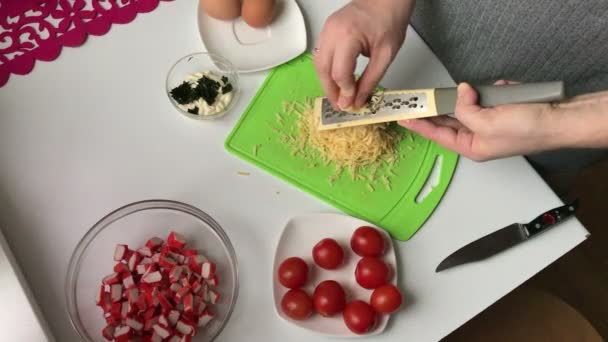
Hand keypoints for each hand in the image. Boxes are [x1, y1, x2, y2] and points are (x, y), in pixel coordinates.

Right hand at [314, 0, 412, 109]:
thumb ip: (370, 81)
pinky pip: (321, 55)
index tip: (351, 104)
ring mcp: (326, 30)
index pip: (340, 73)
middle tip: (341, 106)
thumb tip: (357, 101)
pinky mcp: (326, 30)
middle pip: (324, 70)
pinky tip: (336, 80)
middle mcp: (332, 32)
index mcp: (348, 36)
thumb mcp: (386, 56)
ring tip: (338, 96)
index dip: (345, 92)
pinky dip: (327, 71)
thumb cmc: (389, 21)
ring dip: (326, 83)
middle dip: (331, 91)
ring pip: (318, 64)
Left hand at [399, 81, 562, 160]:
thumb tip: (459, 93)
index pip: (438, 134)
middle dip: (440, 107)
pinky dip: (493, 91)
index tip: (403, 118)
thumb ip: (466, 109)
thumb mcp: (487, 122)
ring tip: (474, 92)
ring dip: (473, 97)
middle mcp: (479, 137)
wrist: (561, 120)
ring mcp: (491, 123)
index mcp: (472, 147)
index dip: (419, 125)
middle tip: (419, 99)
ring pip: (469, 106)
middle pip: (450, 120)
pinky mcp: (502, 110)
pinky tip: (502, 91)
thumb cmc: (529, 130)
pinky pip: (488, 98)